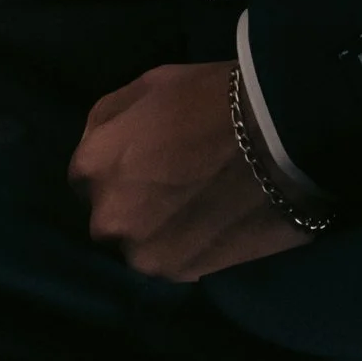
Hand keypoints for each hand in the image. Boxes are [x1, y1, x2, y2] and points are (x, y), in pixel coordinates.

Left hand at [70, 59, 314, 278]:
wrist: (277, 136)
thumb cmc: (210, 99)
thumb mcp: (149, 85)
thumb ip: (111, 120)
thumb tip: (105, 144)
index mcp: (93, 165)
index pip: (84, 175)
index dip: (115, 165)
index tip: (144, 159)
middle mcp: (106, 217)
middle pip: (109, 215)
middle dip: (131, 202)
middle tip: (171, 184)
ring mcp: (142, 252)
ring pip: (138, 243)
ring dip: (156, 229)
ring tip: (195, 208)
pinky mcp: (180, 274)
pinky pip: (170, 260)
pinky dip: (185, 245)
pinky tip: (211, 223)